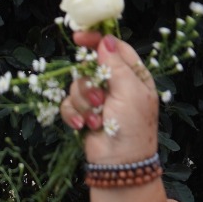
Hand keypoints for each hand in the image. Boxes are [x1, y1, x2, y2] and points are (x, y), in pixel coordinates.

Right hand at [60, 31, 160, 164]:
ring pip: (76, 86)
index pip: (115, 48)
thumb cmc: (132, 126)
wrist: (119, 163)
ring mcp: (98, 100)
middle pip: (90, 67)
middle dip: (89, 84)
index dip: (98, 41)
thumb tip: (106, 40)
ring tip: (96, 119)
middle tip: (98, 98)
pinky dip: (73, 114)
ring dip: (84, 103)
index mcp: (133, 76)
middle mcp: (115, 85)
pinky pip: (68, 104)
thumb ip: (116, 64)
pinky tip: (82, 126)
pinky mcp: (84, 114)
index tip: (79, 38)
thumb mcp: (130, 91)